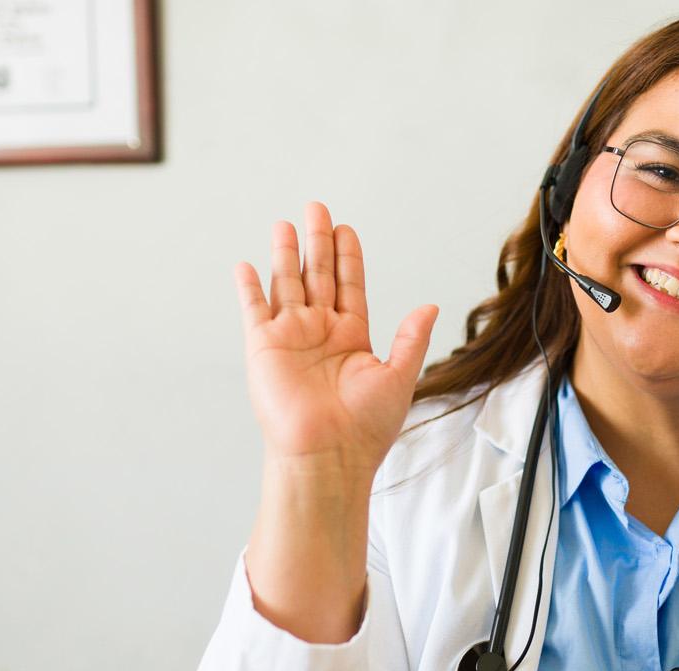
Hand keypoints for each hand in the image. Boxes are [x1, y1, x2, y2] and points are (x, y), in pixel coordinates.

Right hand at [235, 201, 438, 475]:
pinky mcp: (264, 347)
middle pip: (318, 275)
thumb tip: (430, 305)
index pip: (349, 285)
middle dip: (317, 241)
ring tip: (286, 223)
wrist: (328, 455)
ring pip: (287, 284)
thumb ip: (411, 338)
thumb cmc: (365, 427)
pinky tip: (248, 264)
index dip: (348, 256)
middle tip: (317, 208)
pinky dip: (249, 286)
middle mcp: (320, 333)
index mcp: (351, 337)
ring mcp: (290, 338)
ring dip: (285, 253)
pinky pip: (254, 309)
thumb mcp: (398, 376)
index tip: (346, 228)